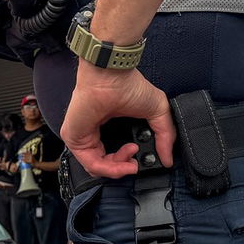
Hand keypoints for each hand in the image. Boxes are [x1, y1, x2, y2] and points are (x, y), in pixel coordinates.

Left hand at [61, 63, 172, 178]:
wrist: (111, 75)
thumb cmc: (128, 85)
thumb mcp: (157, 111)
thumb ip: (165, 136)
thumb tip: (168, 159)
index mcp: (110, 127)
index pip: (115, 156)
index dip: (130, 162)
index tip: (143, 159)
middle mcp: (94, 134)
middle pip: (106, 165)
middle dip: (125, 167)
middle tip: (137, 161)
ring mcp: (83, 137)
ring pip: (99, 168)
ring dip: (120, 169)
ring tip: (132, 158)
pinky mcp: (75, 139)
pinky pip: (92, 165)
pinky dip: (111, 169)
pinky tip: (124, 162)